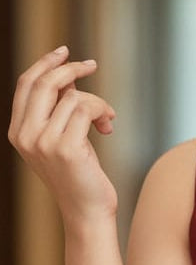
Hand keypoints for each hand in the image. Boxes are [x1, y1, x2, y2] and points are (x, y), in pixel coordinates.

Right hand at [8, 46, 117, 222]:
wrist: (87, 211)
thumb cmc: (79, 175)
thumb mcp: (62, 137)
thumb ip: (58, 109)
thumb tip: (69, 77)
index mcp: (18, 132)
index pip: (26, 85)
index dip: (45, 63)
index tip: (65, 52)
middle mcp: (25, 136)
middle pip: (44, 83)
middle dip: (70, 69)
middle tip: (92, 66)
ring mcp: (43, 142)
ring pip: (72, 96)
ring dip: (97, 102)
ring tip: (106, 119)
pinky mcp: (66, 148)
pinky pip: (86, 108)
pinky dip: (102, 111)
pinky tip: (108, 126)